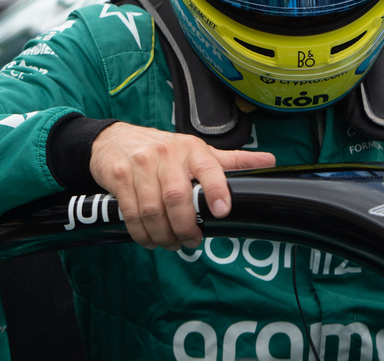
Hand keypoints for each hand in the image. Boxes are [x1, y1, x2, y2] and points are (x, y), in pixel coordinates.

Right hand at [89, 122, 275, 250]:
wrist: (113, 140)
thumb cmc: (162, 149)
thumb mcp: (197, 150)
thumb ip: (232, 160)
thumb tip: (270, 161)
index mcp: (191, 149)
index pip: (208, 167)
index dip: (217, 189)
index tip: (222, 211)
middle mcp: (165, 154)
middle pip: (177, 197)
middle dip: (185, 227)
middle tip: (191, 241)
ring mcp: (140, 165)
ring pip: (152, 210)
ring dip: (163, 235)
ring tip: (171, 243)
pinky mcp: (119, 178)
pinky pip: (131, 214)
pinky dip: (142, 234)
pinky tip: (150, 239)